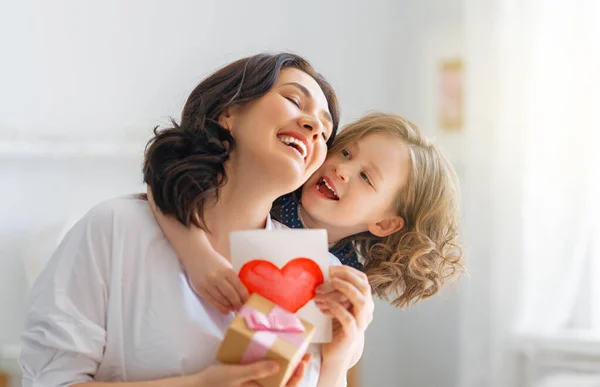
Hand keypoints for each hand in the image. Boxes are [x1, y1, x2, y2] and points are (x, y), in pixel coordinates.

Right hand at [187, 249, 248, 313]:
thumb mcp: (226, 266)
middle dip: (238, 303)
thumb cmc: (214, 261)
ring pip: (221, 299)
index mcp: (226, 270)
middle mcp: (217, 277)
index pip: (238, 286)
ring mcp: (208, 284)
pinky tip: (226, 310)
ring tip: (234, 309)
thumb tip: (242, 293)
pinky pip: (212, 301)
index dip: (244, 296)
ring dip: (229, 306)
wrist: (196, 256)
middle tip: (242, 307)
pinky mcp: (200, 289)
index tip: (248, 301)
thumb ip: (232, 278)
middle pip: (231, 294)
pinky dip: (220, 307)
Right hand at [194, 354, 310, 386]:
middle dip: (298, 369)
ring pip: (279, 379)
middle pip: (286, 383)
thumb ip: (257, 370)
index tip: (304, 361)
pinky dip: (275, 366)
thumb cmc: (217, 382)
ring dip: (289, 367)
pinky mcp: (252, 382)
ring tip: (296, 352)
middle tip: (306, 354)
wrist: (199, 386)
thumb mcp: (237, 374)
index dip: (298, 375)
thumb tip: (278, 365)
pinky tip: (276, 355)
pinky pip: (268, 376)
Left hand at [319, 266, 373, 368]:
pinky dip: (336, 308)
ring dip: (342, 292)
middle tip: (329, 275)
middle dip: (346, 277)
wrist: (337, 353)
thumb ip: (335, 292)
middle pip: (364, 287)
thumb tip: (321, 273)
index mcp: (364, 301)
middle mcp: (367, 310)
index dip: (348, 271)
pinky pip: (348, 318)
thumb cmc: (335, 326)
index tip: (331, 268)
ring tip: (323, 290)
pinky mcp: (352, 335)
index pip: (363, 279)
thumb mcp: (337, 305)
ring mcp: (362, 323)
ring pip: (360, 302)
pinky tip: (324, 305)